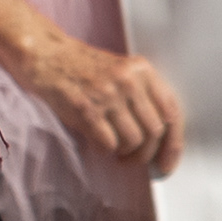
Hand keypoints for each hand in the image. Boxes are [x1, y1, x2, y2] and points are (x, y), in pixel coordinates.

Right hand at [0, 18, 185, 174]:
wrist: (48, 57)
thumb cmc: (87, 69)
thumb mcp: (124, 72)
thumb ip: (145, 97)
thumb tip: (162, 140)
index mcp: (143, 71)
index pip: (171, 112)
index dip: (173, 144)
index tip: (167, 163)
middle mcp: (129, 80)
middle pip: (154, 132)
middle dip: (146, 153)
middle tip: (134, 159)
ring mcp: (107, 94)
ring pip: (133, 140)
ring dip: (125, 153)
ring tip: (115, 148)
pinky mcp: (87, 109)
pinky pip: (108, 144)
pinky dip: (105, 149)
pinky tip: (99, 141)